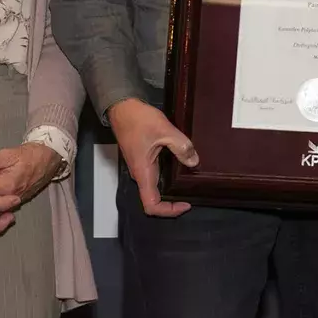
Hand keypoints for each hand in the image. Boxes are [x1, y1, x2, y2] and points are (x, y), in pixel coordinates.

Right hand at [108, 98, 198, 217]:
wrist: (122, 107)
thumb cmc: (139, 120)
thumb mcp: (164, 130)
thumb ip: (181, 146)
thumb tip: (194, 162)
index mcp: (143, 172)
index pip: (151, 205)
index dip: (168, 211)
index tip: (186, 204)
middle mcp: (140, 174)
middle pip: (154, 199)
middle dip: (172, 202)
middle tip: (192, 194)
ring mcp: (140, 166)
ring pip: (154, 187)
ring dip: (170, 189)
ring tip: (189, 182)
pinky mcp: (142, 158)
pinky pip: (155, 175)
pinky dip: (168, 177)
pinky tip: (181, 166)